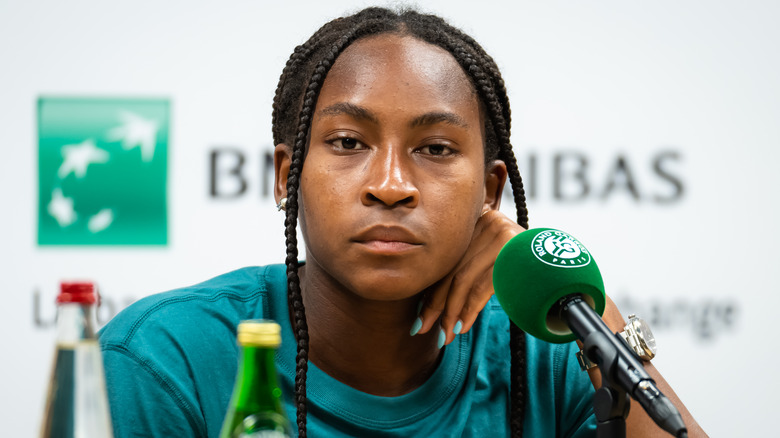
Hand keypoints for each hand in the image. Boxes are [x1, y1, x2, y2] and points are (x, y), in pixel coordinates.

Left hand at [413, 209, 524, 345]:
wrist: (567, 272)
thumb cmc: (527, 273)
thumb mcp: (494, 261)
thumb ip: (468, 267)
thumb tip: (430, 301)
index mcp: (480, 219)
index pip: (448, 260)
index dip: (431, 288)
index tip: (420, 314)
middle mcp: (489, 222)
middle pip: (452, 268)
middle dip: (435, 304)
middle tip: (423, 328)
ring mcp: (502, 236)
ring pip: (463, 279)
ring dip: (451, 312)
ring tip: (445, 335)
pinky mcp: (512, 254)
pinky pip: (482, 287)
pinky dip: (469, 310)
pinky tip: (462, 327)